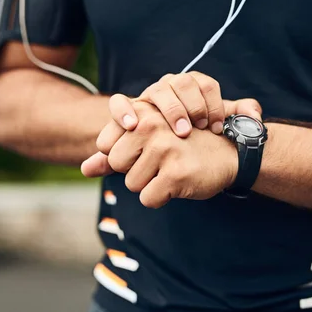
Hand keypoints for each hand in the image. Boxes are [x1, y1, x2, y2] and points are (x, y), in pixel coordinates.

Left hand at [81, 101, 237, 208]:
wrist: (227, 154)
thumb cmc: (182, 148)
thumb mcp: (148, 143)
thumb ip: (113, 155)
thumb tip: (84, 168)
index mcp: (142, 112)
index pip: (105, 146)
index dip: (123, 156)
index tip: (145, 150)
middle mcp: (151, 125)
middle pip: (117, 165)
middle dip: (136, 171)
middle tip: (162, 161)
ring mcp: (163, 149)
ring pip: (132, 184)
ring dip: (151, 185)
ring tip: (172, 170)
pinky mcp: (175, 173)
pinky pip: (149, 199)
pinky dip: (162, 198)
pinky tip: (179, 183)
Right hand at [107, 72, 261, 137]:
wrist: (169, 144)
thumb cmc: (198, 135)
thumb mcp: (219, 124)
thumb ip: (240, 116)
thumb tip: (256, 115)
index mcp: (194, 85)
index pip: (206, 84)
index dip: (213, 105)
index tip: (216, 127)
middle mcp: (171, 86)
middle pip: (182, 83)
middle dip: (193, 106)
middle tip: (199, 128)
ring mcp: (149, 96)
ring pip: (158, 91)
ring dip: (170, 110)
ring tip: (180, 131)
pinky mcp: (128, 109)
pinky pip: (120, 102)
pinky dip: (124, 111)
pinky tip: (133, 125)